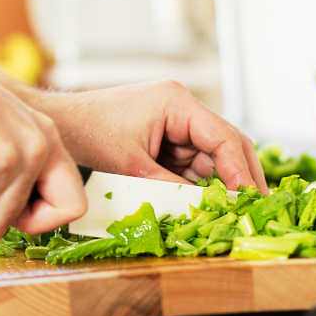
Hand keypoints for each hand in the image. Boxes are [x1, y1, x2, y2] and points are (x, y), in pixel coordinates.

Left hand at [34, 81, 268, 193]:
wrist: (61, 127)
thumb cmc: (89, 134)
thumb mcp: (130, 165)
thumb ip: (168, 186)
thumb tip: (201, 209)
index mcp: (176, 102)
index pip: (222, 136)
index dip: (240, 170)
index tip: (249, 199)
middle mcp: (182, 108)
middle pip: (226, 144)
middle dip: (240, 177)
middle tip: (255, 209)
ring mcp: (176, 122)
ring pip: (212, 156)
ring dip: (221, 184)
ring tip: (234, 213)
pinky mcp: (167, 138)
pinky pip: (193, 162)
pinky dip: (200, 183)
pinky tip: (208, 205)